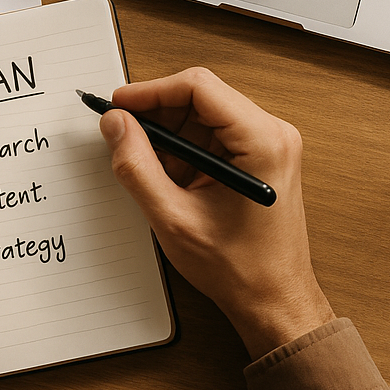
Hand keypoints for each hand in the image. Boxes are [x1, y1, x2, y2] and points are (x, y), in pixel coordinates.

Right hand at [100, 67, 334, 359]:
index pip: (198, 87)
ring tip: (145, 163)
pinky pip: (209, 132)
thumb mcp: (173, 218)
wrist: (274, 302)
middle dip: (154, 111)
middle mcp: (271, 134)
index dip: (150, 90)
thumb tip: (116, 124)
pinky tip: (166, 174)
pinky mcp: (256, 155)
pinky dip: (180, 146)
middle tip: (120, 131)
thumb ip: (137, 166)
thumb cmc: (240, 269)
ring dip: (166, 131)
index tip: (118, 104)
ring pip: (200, 112)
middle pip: (198, 95)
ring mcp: (266, 143)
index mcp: (262, 142)